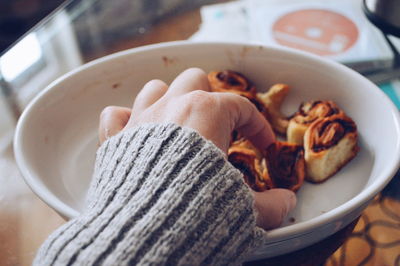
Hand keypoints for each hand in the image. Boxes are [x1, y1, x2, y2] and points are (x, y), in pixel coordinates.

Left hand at [98, 68, 295, 229]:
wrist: (147, 231)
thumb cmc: (198, 211)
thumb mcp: (246, 209)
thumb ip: (272, 205)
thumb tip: (287, 203)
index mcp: (208, 114)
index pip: (242, 108)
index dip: (258, 126)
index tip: (263, 145)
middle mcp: (172, 107)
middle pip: (194, 81)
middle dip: (209, 99)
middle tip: (218, 127)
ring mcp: (140, 121)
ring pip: (155, 89)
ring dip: (168, 101)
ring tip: (178, 125)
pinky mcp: (115, 141)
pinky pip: (115, 115)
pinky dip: (126, 122)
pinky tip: (136, 136)